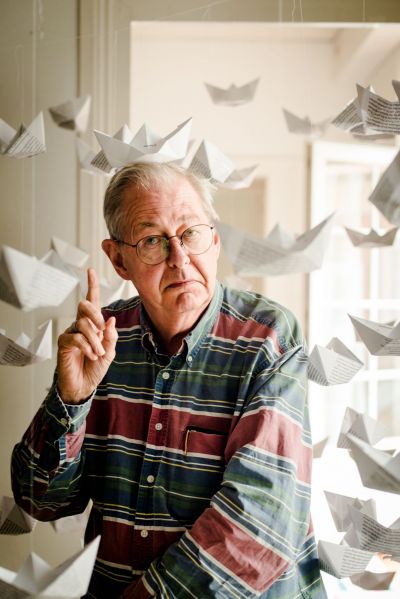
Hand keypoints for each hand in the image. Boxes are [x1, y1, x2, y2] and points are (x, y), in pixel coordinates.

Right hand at [57, 268, 117, 403]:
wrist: (84, 385)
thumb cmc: (95, 367)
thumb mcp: (110, 351)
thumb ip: (111, 336)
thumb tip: (110, 319)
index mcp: (94, 324)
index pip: (92, 301)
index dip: (92, 285)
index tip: (91, 270)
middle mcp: (81, 325)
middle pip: (85, 306)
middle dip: (95, 315)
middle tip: (102, 329)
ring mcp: (71, 333)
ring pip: (82, 324)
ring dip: (94, 340)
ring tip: (98, 354)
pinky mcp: (63, 343)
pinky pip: (75, 337)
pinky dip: (87, 347)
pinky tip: (90, 356)